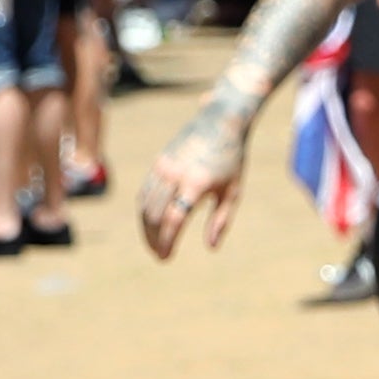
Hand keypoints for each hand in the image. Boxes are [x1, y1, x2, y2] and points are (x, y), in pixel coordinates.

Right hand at [139, 132, 247, 258]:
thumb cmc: (232, 160)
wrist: (220, 122)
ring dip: (147, 228)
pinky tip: (151, 226)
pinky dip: (145, 212)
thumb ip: (221, 220)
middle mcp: (175, 173)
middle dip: (155, 239)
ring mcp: (164, 166)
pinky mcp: (159, 163)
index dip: (167, 240)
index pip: (174, 217)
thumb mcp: (233, 192)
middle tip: (161, 256)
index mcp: (196, 181)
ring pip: (146, 204)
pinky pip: (145, 192)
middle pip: (155, 214)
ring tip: (155, 246)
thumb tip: (210, 247)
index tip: (166, 257)